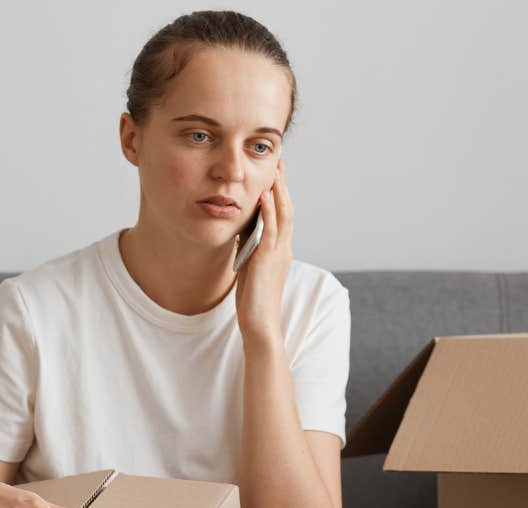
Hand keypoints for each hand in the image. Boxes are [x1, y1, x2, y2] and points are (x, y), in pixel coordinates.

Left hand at [234, 158, 294, 347]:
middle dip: (282, 186)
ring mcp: (278, 254)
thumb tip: (240, 232)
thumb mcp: (250, 269)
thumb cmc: (253, 301)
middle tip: (278, 163)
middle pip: (287, 210)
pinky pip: (270, 231)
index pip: (283, 217)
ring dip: (279, 192)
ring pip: (283, 216)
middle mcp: (283, 249)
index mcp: (280, 251)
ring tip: (274, 170)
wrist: (260, 324)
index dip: (280, 195)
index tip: (275, 175)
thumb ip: (249, 250)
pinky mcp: (268, 260)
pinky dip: (269, 211)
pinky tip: (264, 196)